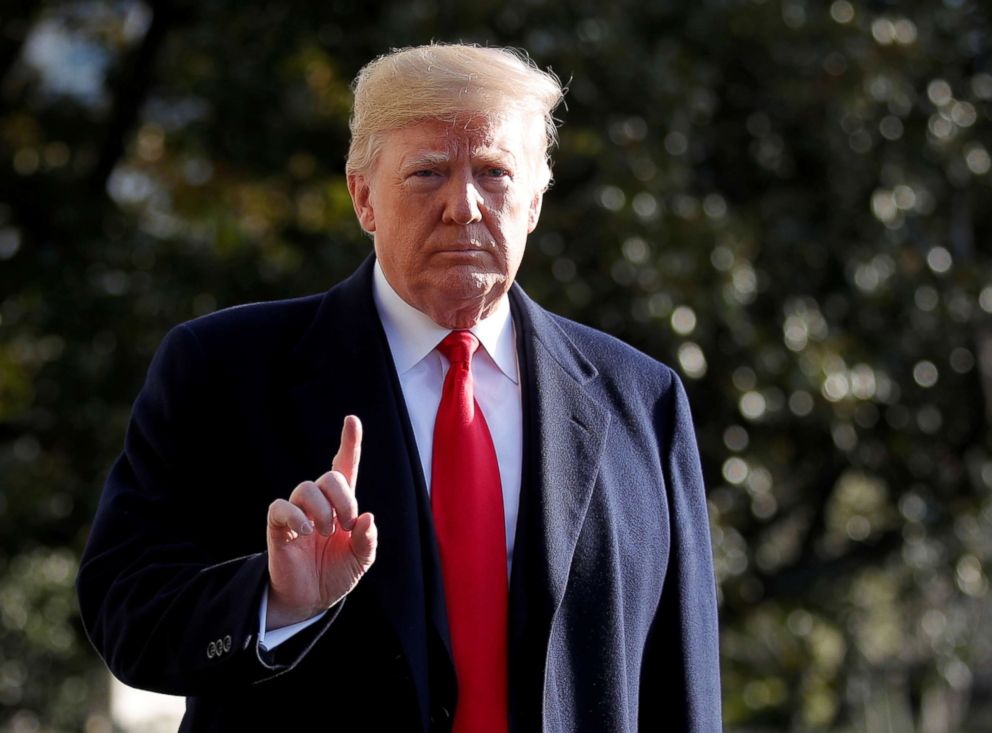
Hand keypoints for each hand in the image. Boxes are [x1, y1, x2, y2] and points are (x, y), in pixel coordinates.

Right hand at [265, 415, 376, 628]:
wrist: (310, 600)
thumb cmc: (335, 574)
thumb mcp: (360, 560)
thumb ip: (367, 540)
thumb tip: (366, 518)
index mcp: (342, 505)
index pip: (345, 467)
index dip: (349, 443)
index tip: (351, 420)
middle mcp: (319, 503)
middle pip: (329, 477)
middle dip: (343, 498)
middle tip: (346, 525)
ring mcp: (297, 512)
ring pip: (306, 488)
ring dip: (322, 510)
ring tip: (326, 532)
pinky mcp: (278, 526)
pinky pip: (281, 507)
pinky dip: (295, 516)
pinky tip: (305, 531)